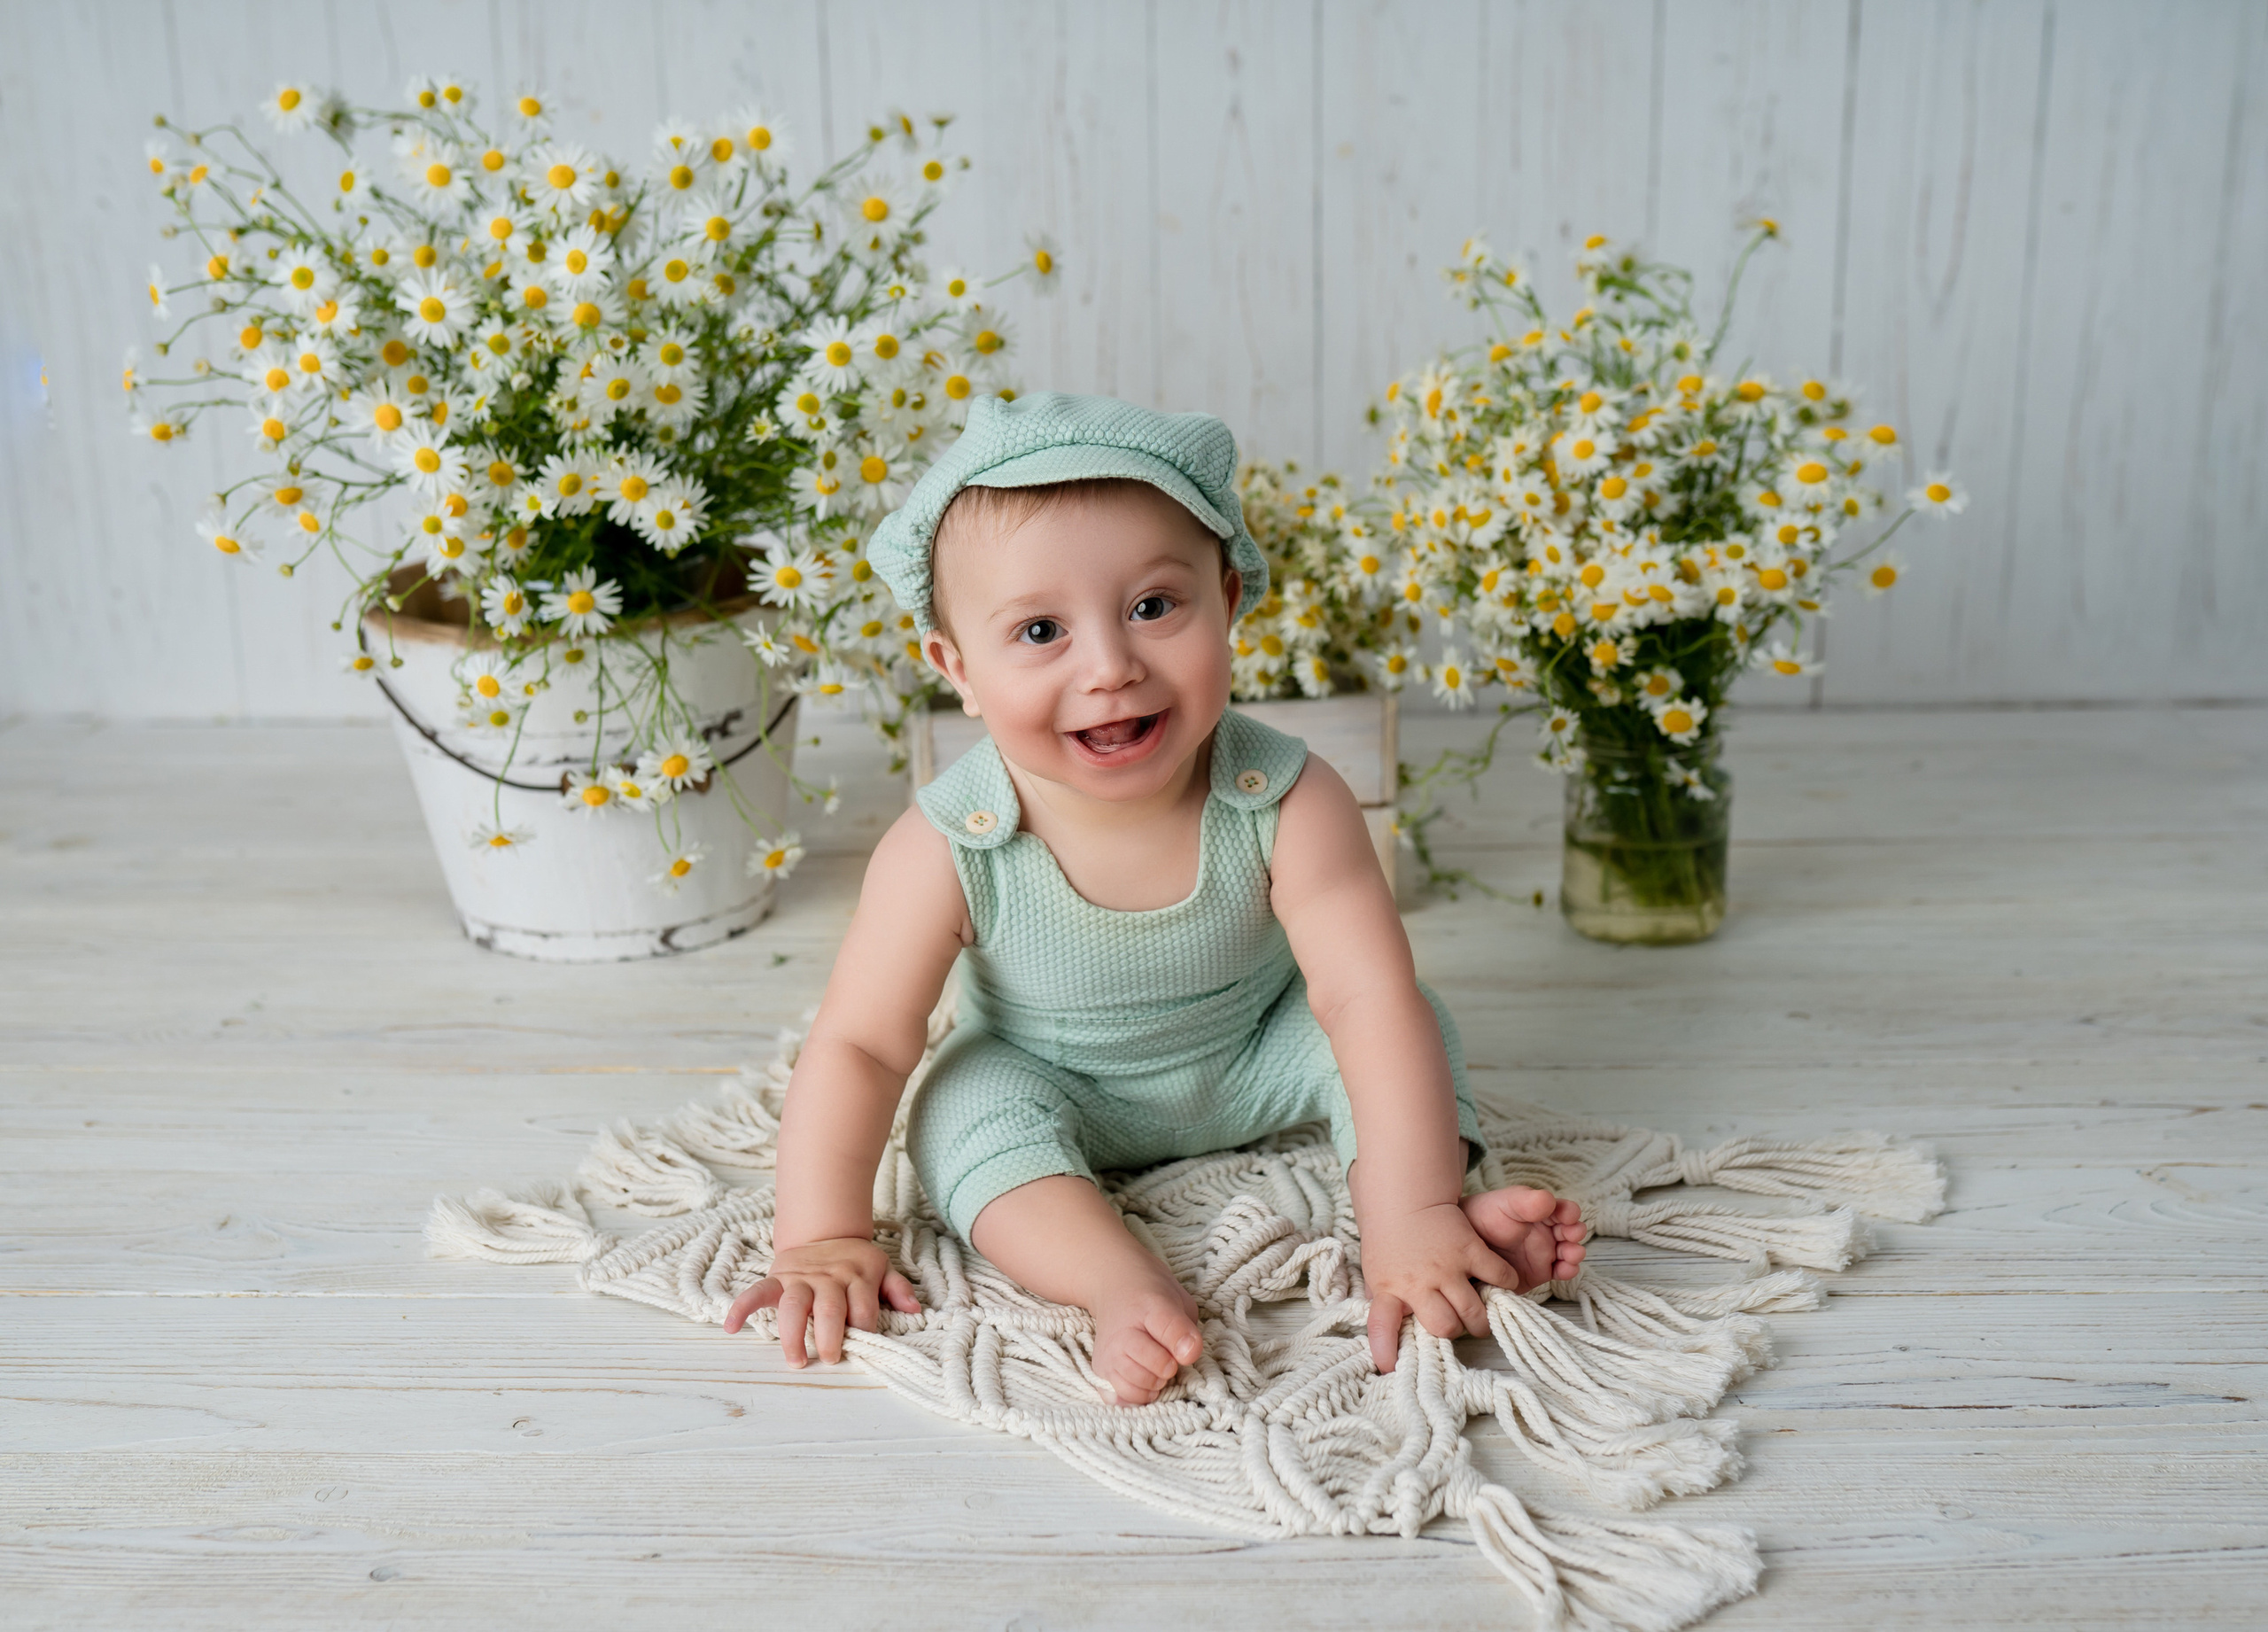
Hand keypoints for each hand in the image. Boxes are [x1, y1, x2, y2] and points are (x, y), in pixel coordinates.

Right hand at [723, 1236, 921, 1366]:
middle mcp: (828, 1277)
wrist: (823, 1230)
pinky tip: (732, 1327)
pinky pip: (757, 1292)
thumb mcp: (882, 1267)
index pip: (863, 1308)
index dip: (864, 1329)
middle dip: (831, 1335)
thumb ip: (897, 1288)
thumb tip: (915, 1310)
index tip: (862, 1346)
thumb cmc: (855, 1261)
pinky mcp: (777, 1278)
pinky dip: (742, 1307)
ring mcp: (800, 1278)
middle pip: (829, 1308)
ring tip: (796, 1359)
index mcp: (857, 1276)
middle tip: (832, 1358)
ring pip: (794, 1305)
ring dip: (793, 1334)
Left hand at [1359, 1201, 1520, 1373]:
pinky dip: (1504, 1286)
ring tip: (1480, 1317)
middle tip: (1459, 1326)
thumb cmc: (1390, 1242)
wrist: (1404, 1200)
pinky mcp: (1469, 1250)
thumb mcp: (1379, 1274)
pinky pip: (1497, 1277)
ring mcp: (1445, 1267)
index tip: (1389, 1367)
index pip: (1381, 1324)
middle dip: (1455, 1332)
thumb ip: (1386, 1303)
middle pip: (1443, 1326)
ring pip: (1472, 1311)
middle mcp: (1418, 1282)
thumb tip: (1386, 1340)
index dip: (1386, 1349)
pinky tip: (1501, 1285)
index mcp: (1390, 1288)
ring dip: (1480, 1320)